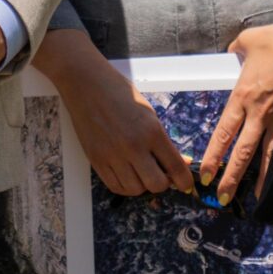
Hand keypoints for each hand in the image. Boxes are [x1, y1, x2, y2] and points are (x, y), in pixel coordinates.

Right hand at [37, 29, 192, 196]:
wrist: (86, 84)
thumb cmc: (119, 92)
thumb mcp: (148, 112)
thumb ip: (162, 139)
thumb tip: (181, 162)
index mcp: (151, 131)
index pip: (175, 167)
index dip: (184, 181)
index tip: (185, 184)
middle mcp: (133, 146)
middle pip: (157, 184)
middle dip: (163, 183)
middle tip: (160, 174)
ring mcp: (113, 155)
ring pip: (136, 189)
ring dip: (142, 185)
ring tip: (141, 172)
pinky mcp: (96, 160)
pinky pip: (115, 186)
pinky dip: (125, 186)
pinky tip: (127, 175)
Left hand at [202, 12, 272, 203]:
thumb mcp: (245, 41)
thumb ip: (233, 52)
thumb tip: (231, 54)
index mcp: (242, 95)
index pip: (224, 133)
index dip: (213, 156)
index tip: (205, 174)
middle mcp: (259, 111)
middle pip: (242, 151)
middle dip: (231, 176)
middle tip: (221, 197)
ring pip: (267, 154)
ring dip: (261, 179)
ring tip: (257, 200)